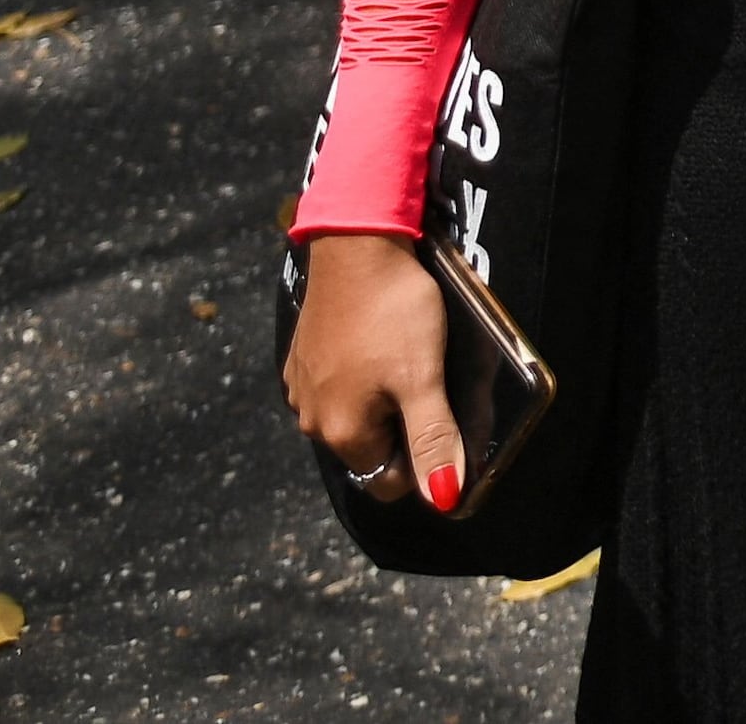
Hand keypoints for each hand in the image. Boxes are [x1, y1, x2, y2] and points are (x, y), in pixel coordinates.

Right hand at [282, 233, 464, 516]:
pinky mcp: (302, 359)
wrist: (356, 245)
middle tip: (429, 382)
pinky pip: (338, 387)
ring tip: (407, 359)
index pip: (388, 482)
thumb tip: (443, 499)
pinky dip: (362, 377)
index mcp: (343, 433)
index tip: (443, 423)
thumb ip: (433, 439)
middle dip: (404, 429)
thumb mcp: (423, 378)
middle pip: (371, 450)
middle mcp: (314, 420)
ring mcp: (302, 388)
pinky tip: (380, 345)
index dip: (422, 462)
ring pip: (354, 418)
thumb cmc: (394, 313)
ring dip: (384, 401)